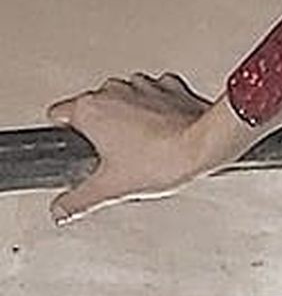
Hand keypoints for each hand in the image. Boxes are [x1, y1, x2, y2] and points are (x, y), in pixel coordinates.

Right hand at [45, 72, 213, 224]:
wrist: (206, 146)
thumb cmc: (163, 160)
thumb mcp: (109, 189)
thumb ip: (78, 201)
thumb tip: (61, 209)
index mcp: (92, 108)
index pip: (59, 114)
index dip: (66, 134)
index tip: (77, 147)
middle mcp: (116, 89)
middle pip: (95, 108)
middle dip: (102, 130)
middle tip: (116, 156)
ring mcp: (145, 85)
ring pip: (126, 99)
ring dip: (131, 117)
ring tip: (145, 147)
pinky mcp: (172, 86)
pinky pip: (157, 95)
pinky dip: (158, 109)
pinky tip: (165, 131)